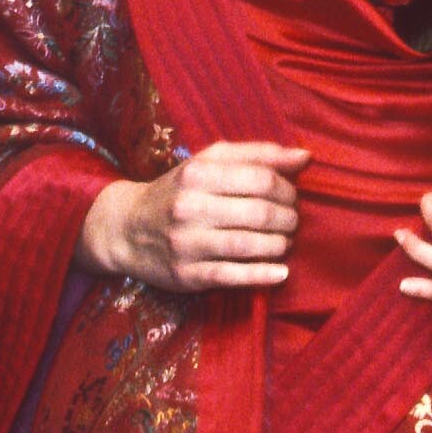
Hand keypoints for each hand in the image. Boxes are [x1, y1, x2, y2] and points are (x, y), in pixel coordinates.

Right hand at [78, 139, 306, 292]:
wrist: (127, 229)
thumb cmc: (178, 191)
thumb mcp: (208, 163)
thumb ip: (256, 156)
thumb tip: (304, 157)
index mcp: (197, 174)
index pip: (259, 178)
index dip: (287, 189)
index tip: (292, 196)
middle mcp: (190, 207)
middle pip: (258, 212)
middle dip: (287, 218)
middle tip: (292, 221)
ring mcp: (187, 243)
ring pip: (248, 244)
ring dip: (278, 245)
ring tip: (284, 242)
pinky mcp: (187, 274)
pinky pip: (232, 276)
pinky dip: (262, 275)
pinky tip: (281, 272)